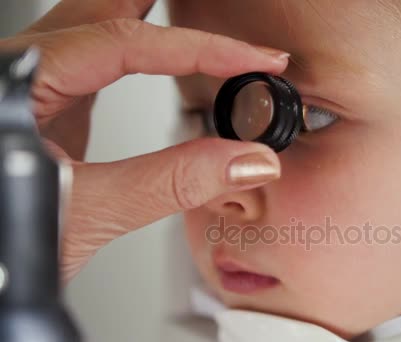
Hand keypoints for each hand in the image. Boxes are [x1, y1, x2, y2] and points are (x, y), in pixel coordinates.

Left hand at [0, 0, 286, 283]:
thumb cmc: (3, 242)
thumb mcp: (87, 212)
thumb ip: (170, 182)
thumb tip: (245, 160)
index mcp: (20, 82)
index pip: (126, 41)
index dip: (201, 49)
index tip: (253, 60)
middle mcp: (21, 71)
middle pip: (104, 9)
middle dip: (167, 7)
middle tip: (218, 8)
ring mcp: (34, 87)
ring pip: (96, 24)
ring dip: (152, 17)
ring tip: (191, 17)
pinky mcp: (47, 107)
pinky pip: (96, 57)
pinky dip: (138, 49)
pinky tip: (154, 53)